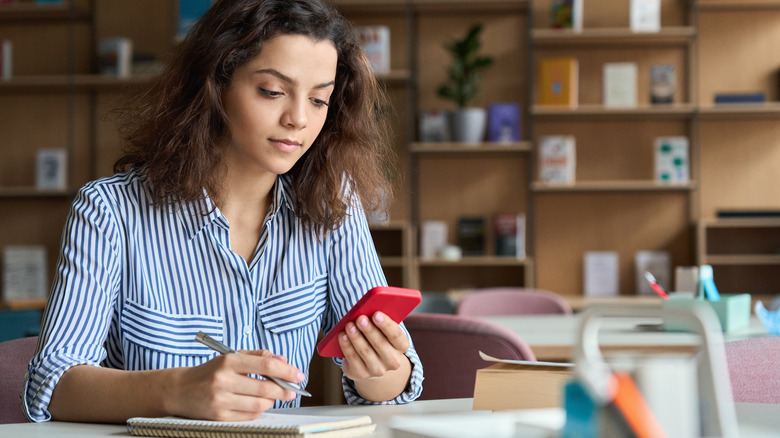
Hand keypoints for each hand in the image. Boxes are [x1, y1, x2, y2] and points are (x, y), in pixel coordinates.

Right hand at [168, 350, 304, 420]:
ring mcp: (220, 400)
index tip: (299, 375)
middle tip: (292, 390)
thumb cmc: (210, 372)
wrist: (179, 390)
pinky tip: (257, 404)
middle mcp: (223, 380)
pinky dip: (259, 410)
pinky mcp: (219, 417)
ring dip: (272, 401)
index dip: (287, 371)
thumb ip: (258, 357)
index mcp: (228, 361)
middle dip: (284, 389)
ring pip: (260, 404)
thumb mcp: (231, 357)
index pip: (266, 366)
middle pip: (265, 388)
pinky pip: (249, 416)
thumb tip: (283, 361)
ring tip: (273, 396)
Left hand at [338, 311, 411, 399]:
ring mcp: (377, 370)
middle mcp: (392, 361)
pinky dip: (346, 346)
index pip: (396, 335)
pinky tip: (342, 336)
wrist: (370, 363)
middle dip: (369, 330)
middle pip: (380, 344)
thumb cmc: (377, 338)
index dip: (386, 325)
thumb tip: (366, 310)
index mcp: (401, 346)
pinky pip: (353, 359)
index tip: (376, 314)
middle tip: (360, 318)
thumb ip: (379, 321)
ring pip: (365, 351)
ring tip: (349, 325)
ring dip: (356, 337)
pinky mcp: (361, 374)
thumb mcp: (382, 330)